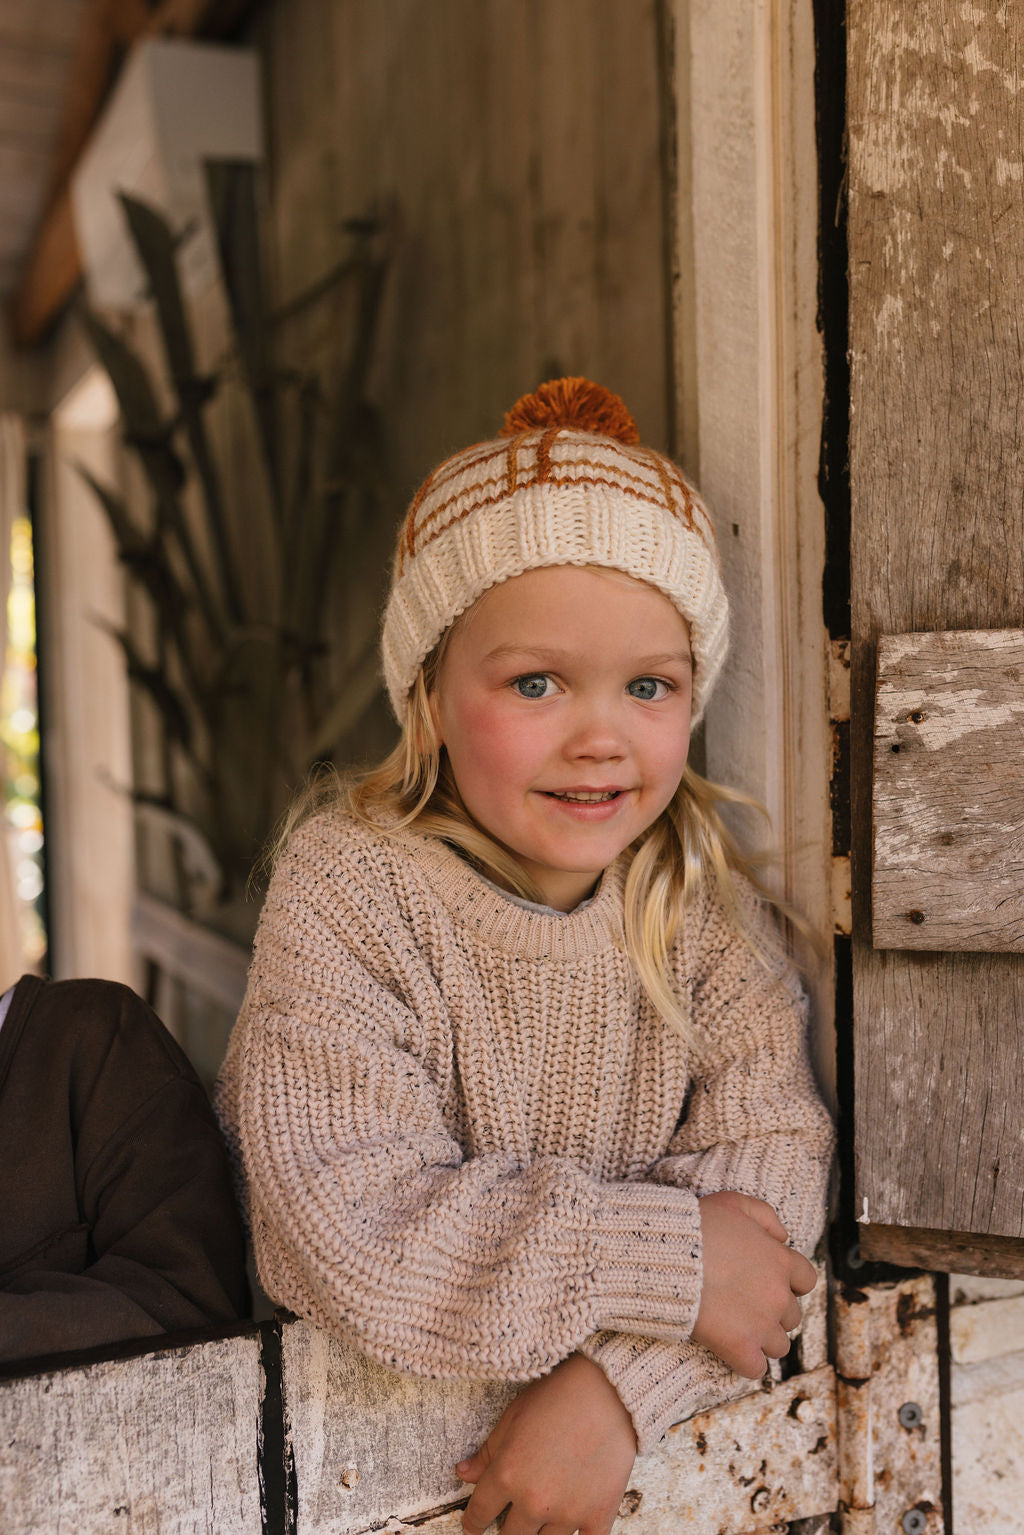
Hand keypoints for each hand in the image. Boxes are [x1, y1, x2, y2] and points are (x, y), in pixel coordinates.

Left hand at [456, 1353, 636, 1534]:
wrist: (609, 1390)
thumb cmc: (558, 1396)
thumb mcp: (513, 1417)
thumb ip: (488, 1452)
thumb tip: (463, 1474)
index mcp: (507, 1475)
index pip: (479, 1514)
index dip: (473, 1523)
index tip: (473, 1526)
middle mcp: (534, 1500)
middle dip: (507, 1530)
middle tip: (512, 1520)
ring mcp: (568, 1512)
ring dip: (541, 1532)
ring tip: (543, 1515)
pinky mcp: (598, 1515)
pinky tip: (572, 1528)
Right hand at [693, 1191, 816, 1377]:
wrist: (666, 1255)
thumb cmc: (696, 1226)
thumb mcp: (734, 1203)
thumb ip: (766, 1216)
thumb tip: (784, 1238)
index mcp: (781, 1261)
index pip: (806, 1280)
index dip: (789, 1282)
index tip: (768, 1282)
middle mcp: (778, 1295)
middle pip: (792, 1317)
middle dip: (773, 1312)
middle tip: (745, 1304)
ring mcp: (761, 1325)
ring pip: (779, 1346)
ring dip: (762, 1339)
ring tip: (736, 1327)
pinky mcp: (740, 1348)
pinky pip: (756, 1369)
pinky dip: (745, 1362)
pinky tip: (729, 1349)